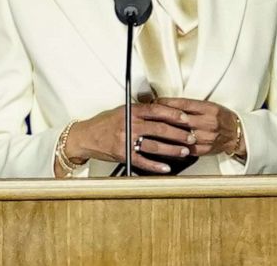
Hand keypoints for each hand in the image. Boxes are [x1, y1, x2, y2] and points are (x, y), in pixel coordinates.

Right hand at [66, 103, 196, 173]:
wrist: (85, 137)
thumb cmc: (104, 124)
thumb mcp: (122, 111)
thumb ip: (140, 111)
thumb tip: (163, 111)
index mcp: (130, 111)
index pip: (157, 110)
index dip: (173, 114)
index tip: (185, 118)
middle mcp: (129, 124)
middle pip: (159, 128)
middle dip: (178, 133)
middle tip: (191, 137)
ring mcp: (126, 140)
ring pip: (153, 145)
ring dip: (171, 149)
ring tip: (184, 151)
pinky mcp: (123, 155)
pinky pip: (142, 160)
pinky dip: (155, 165)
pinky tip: (166, 167)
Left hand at [156, 98, 244, 158]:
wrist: (236, 134)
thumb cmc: (222, 118)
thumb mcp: (209, 106)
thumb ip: (191, 106)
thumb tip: (169, 103)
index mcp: (209, 109)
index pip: (184, 104)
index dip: (167, 103)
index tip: (156, 101)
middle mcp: (208, 123)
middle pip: (180, 120)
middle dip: (163, 116)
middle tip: (150, 114)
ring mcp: (206, 137)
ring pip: (181, 135)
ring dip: (165, 132)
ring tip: (153, 128)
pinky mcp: (204, 149)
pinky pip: (185, 148)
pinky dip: (173, 145)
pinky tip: (163, 142)